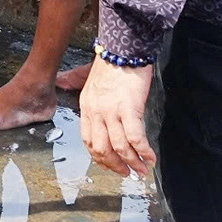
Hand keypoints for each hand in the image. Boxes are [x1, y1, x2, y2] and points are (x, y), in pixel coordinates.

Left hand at [79, 57, 156, 177]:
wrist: (124, 49)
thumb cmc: (111, 65)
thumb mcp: (89, 80)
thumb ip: (81, 91)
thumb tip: (70, 91)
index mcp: (86, 107)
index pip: (88, 141)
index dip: (100, 158)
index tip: (111, 164)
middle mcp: (96, 112)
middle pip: (101, 149)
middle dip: (115, 165)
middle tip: (127, 173)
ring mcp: (111, 111)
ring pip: (119, 147)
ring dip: (132, 163)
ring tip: (142, 170)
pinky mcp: (129, 108)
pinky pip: (135, 138)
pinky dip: (143, 151)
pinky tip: (151, 157)